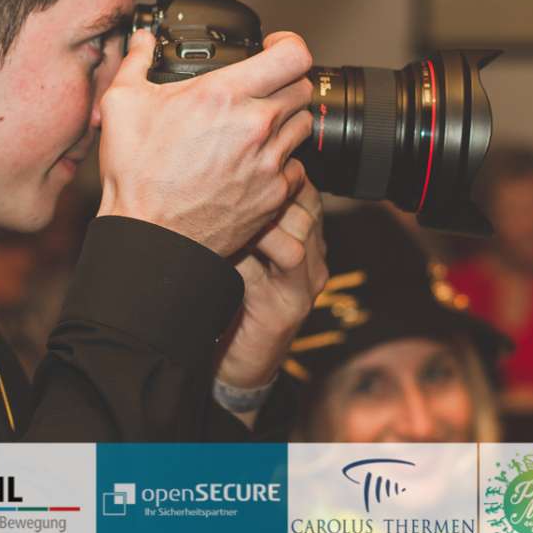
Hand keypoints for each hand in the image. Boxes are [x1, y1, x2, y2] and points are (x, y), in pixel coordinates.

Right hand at [96, 29, 314, 255]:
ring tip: (258, 126)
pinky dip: (283, 161)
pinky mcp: (275, 193)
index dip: (288, 44)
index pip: (292, 55)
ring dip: (286, 120)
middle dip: (285, 82)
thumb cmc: (138, 176)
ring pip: (303, 125)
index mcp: (223, 95)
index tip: (275, 48)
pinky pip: (297, 167)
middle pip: (302, 87)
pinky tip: (256, 162)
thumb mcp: (122, 105)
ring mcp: (269, 161)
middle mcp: (255, 125)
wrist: (152, 236)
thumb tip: (142, 41)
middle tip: (264, 89)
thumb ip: (136, 62)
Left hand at [217, 175, 327, 396]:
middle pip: (305, 213)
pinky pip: (260, 276)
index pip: (308, 195)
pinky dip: (236, 260)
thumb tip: (220, 179)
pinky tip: (217, 255)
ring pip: (292, 244)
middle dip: (266, 201)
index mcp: (311, 243)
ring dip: (253, 229)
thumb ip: (248, 223)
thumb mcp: (249, 253)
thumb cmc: (239, 300)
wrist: (242, 362)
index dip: (280, 179)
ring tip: (223, 225)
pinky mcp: (283, 313)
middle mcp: (315, 264)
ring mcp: (303, 290)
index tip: (243, 171)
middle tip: (227, 195)